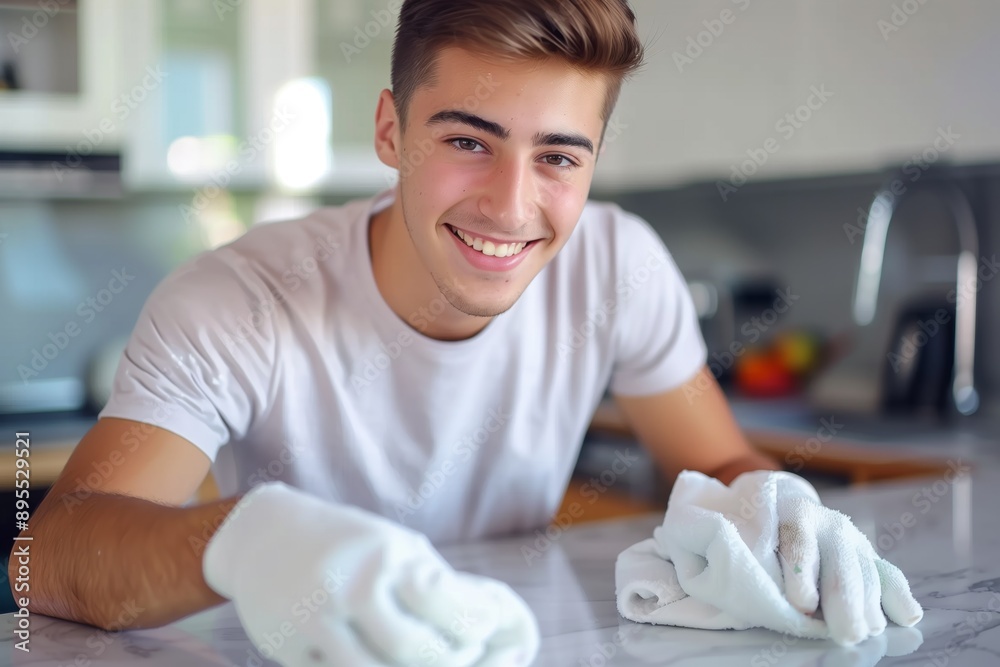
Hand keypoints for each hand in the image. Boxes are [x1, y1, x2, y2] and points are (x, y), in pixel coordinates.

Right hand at [203, 483, 538, 666]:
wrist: (264, 536)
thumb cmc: (350, 544)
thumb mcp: (394, 547)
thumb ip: (434, 582)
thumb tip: (490, 622)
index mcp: (386, 554)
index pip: (446, 606)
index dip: (473, 630)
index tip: (483, 636)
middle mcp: (351, 584)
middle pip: (412, 649)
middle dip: (445, 663)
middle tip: (460, 659)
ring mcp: (315, 618)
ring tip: (418, 666)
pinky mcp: (286, 647)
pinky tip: (376, 666)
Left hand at [741, 471, 923, 644]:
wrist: (786, 513)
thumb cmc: (763, 539)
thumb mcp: (755, 541)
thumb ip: (763, 564)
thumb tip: (765, 596)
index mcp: (794, 515)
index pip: (800, 545)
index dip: (802, 575)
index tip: (802, 604)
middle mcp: (830, 525)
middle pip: (842, 568)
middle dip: (845, 603)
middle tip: (846, 634)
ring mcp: (855, 541)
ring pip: (867, 577)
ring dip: (868, 609)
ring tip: (862, 632)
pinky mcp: (871, 558)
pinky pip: (890, 578)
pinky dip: (899, 598)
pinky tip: (906, 617)